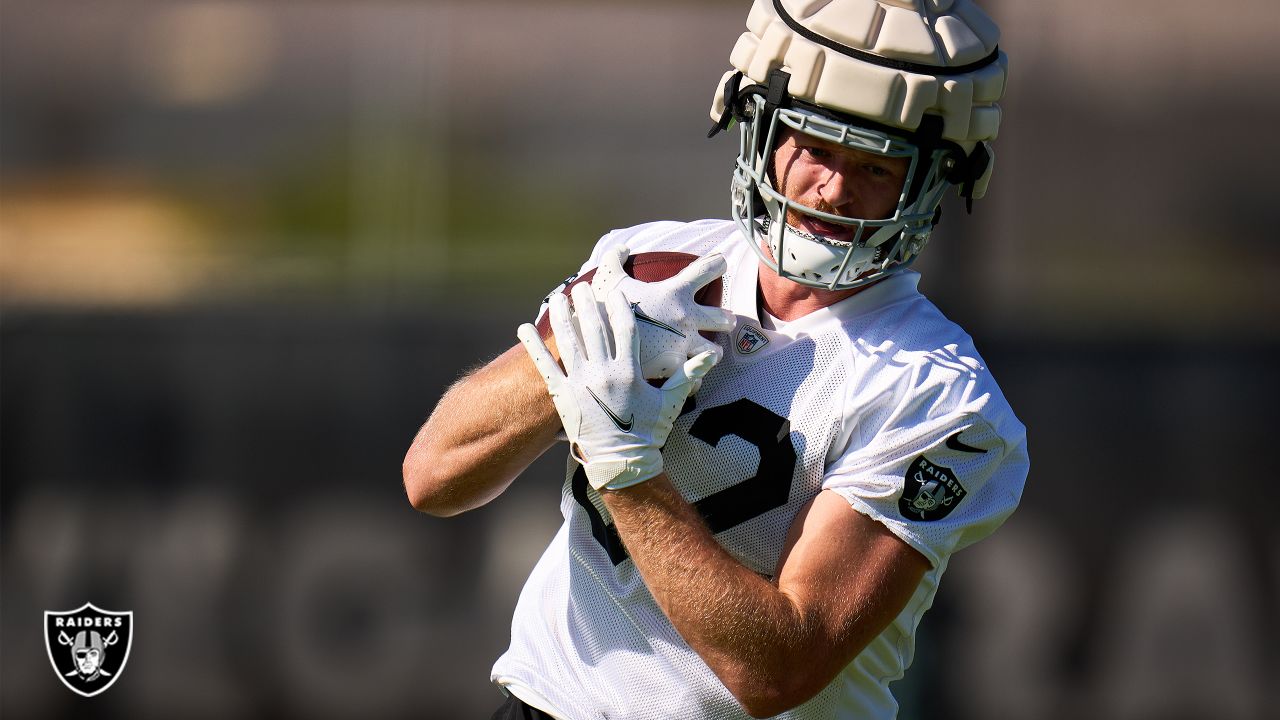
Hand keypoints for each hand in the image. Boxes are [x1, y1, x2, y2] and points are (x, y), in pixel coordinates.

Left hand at [518, 283, 718, 489]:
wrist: (620, 464)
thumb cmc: (648, 433)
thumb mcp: (671, 402)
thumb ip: (688, 375)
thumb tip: (712, 355)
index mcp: (629, 372)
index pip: (625, 329)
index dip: (620, 307)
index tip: (616, 291)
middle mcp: (604, 373)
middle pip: (593, 328)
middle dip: (587, 303)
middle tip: (581, 285)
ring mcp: (580, 384)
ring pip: (568, 341)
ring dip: (561, 315)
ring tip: (557, 296)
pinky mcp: (562, 396)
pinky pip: (544, 366)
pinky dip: (533, 346)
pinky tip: (524, 328)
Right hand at [590, 246, 735, 379]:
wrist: (599, 345)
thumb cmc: (605, 308)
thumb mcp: (607, 277)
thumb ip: (614, 259)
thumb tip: (621, 247)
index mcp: (675, 293)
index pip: (707, 270)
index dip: (718, 265)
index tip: (721, 264)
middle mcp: (686, 318)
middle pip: (723, 318)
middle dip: (725, 319)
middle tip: (724, 320)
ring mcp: (683, 344)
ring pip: (715, 352)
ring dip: (713, 352)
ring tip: (710, 353)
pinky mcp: (675, 367)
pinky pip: (696, 376)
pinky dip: (695, 377)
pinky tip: (691, 378)